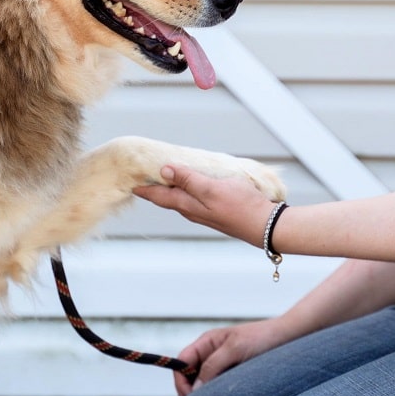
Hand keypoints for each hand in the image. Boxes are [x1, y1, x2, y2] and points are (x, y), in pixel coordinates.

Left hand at [134, 164, 276, 245]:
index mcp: (187, 204)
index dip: (144, 188)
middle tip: (141, 177)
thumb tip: (164, 171)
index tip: (129, 181)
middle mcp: (192, 210)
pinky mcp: (216, 210)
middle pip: (167, 198)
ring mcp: (204, 212)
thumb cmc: (240, 205)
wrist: (265, 225)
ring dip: (169, 188)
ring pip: (180, 198)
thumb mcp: (211, 188)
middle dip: (153, 188)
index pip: (158, 195)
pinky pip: (194, 198)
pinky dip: (186, 189)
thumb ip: (188, 179)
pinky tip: (190, 183)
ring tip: (162, 176)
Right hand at [173, 317, 298, 395]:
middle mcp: (212, 356)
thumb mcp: (235, 348)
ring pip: (206, 387)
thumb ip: (213, 366)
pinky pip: (222, 391)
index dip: (181, 381)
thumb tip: (195, 388)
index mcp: (207, 343)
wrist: (291, 338)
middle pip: (190, 378)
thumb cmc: (263, 338)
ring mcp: (224, 368)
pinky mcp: (236, 378)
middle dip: (193, 393)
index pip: (181, 363)